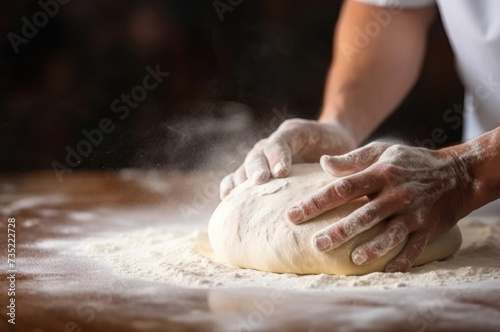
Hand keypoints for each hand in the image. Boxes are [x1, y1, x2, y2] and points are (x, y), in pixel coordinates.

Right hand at [219, 118, 355, 198]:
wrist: (329, 141)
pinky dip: (231, 186)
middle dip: (257, 167)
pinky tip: (227, 201)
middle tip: (261, 181)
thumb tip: (342, 182)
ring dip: (240, 180)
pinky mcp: (257, 172)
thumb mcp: (342, 149)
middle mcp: (272, 144)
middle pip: (259, 153)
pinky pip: (239, 177)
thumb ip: (340, 160)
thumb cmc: (338, 148)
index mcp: (293, 133)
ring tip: (234, 196)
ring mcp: (262, 158)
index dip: (279, 156)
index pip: (282, 142)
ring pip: (245, 165)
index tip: (282, 172)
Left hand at [287, 142, 473, 271]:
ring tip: (353, 259)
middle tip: (316, 245)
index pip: (342, 188)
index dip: (316, 202)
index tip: (292, 215)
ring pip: (390, 233)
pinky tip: (388, 270)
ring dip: (372, 247)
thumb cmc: (410, 162)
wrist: (457, 173)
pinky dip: (403, 260)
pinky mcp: (429, 228)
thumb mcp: (382, 151)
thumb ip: (352, 160)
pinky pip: (415, 247)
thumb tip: (322, 162)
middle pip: (363, 214)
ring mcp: (413, 213)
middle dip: (339, 231)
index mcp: (380, 174)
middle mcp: (396, 194)